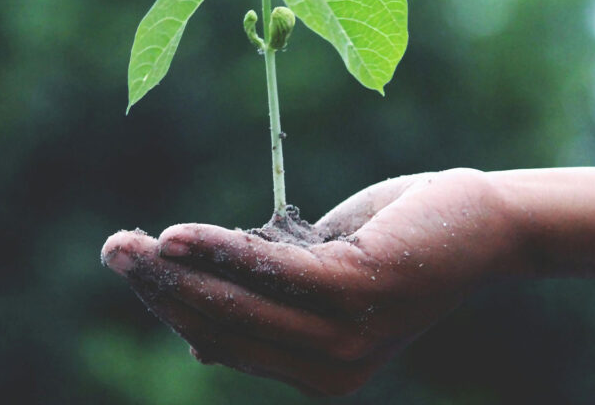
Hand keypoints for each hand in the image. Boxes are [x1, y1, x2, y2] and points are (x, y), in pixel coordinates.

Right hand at [101, 169, 524, 394]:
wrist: (482, 223)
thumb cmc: (397, 242)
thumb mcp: (321, 276)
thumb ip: (268, 302)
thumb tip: (196, 337)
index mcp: (318, 372)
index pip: (226, 342)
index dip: (173, 307)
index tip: (134, 268)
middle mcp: (330, 370)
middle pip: (222, 328)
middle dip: (160, 290)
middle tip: (112, 250)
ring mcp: (346, 337)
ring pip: (238, 305)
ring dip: (176, 272)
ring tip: (128, 244)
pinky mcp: (358, 293)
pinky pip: (271, 272)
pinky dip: (221, 251)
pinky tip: (178, 236)